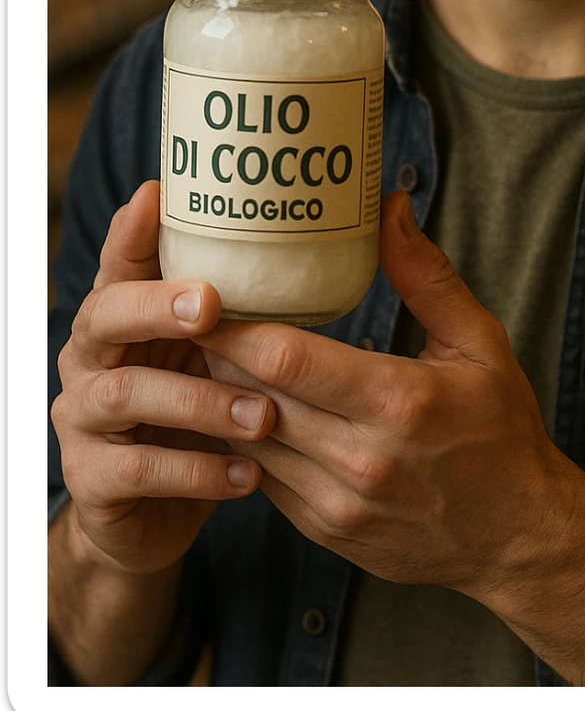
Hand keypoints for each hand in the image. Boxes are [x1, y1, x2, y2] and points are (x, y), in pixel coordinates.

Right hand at [51, 180, 277, 575]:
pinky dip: (196, 469)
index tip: (156, 196)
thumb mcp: (226, 351)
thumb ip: (255, 300)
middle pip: (104, 314)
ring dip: (199, 400)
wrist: (159, 514)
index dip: (134, 231)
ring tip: (262, 415)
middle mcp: (93, 357)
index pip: (122, 262)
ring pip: (126, 393)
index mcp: (126, 315)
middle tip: (211, 305)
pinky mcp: (90, 479)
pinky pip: (137, 469)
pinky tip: (247, 474)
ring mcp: (83, 418)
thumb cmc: (206, 409)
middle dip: (157, 305)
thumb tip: (375, 216)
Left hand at [197, 190, 579, 601]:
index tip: (208, 292)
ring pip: (246, 440)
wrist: (517, 537)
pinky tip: (236, 405)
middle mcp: (361, 460)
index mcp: (399, 403)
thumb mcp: (479, 343)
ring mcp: (337, 503)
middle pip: (253, 395)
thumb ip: (426, 277)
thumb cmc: (501, 431)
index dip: (235, 325)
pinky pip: (261, 477)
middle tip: (191, 313)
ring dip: (220, 397)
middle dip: (216, 352)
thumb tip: (389, 208)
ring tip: (202, 354)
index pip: (286, 359)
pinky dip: (242, 438)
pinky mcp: (324, 530)